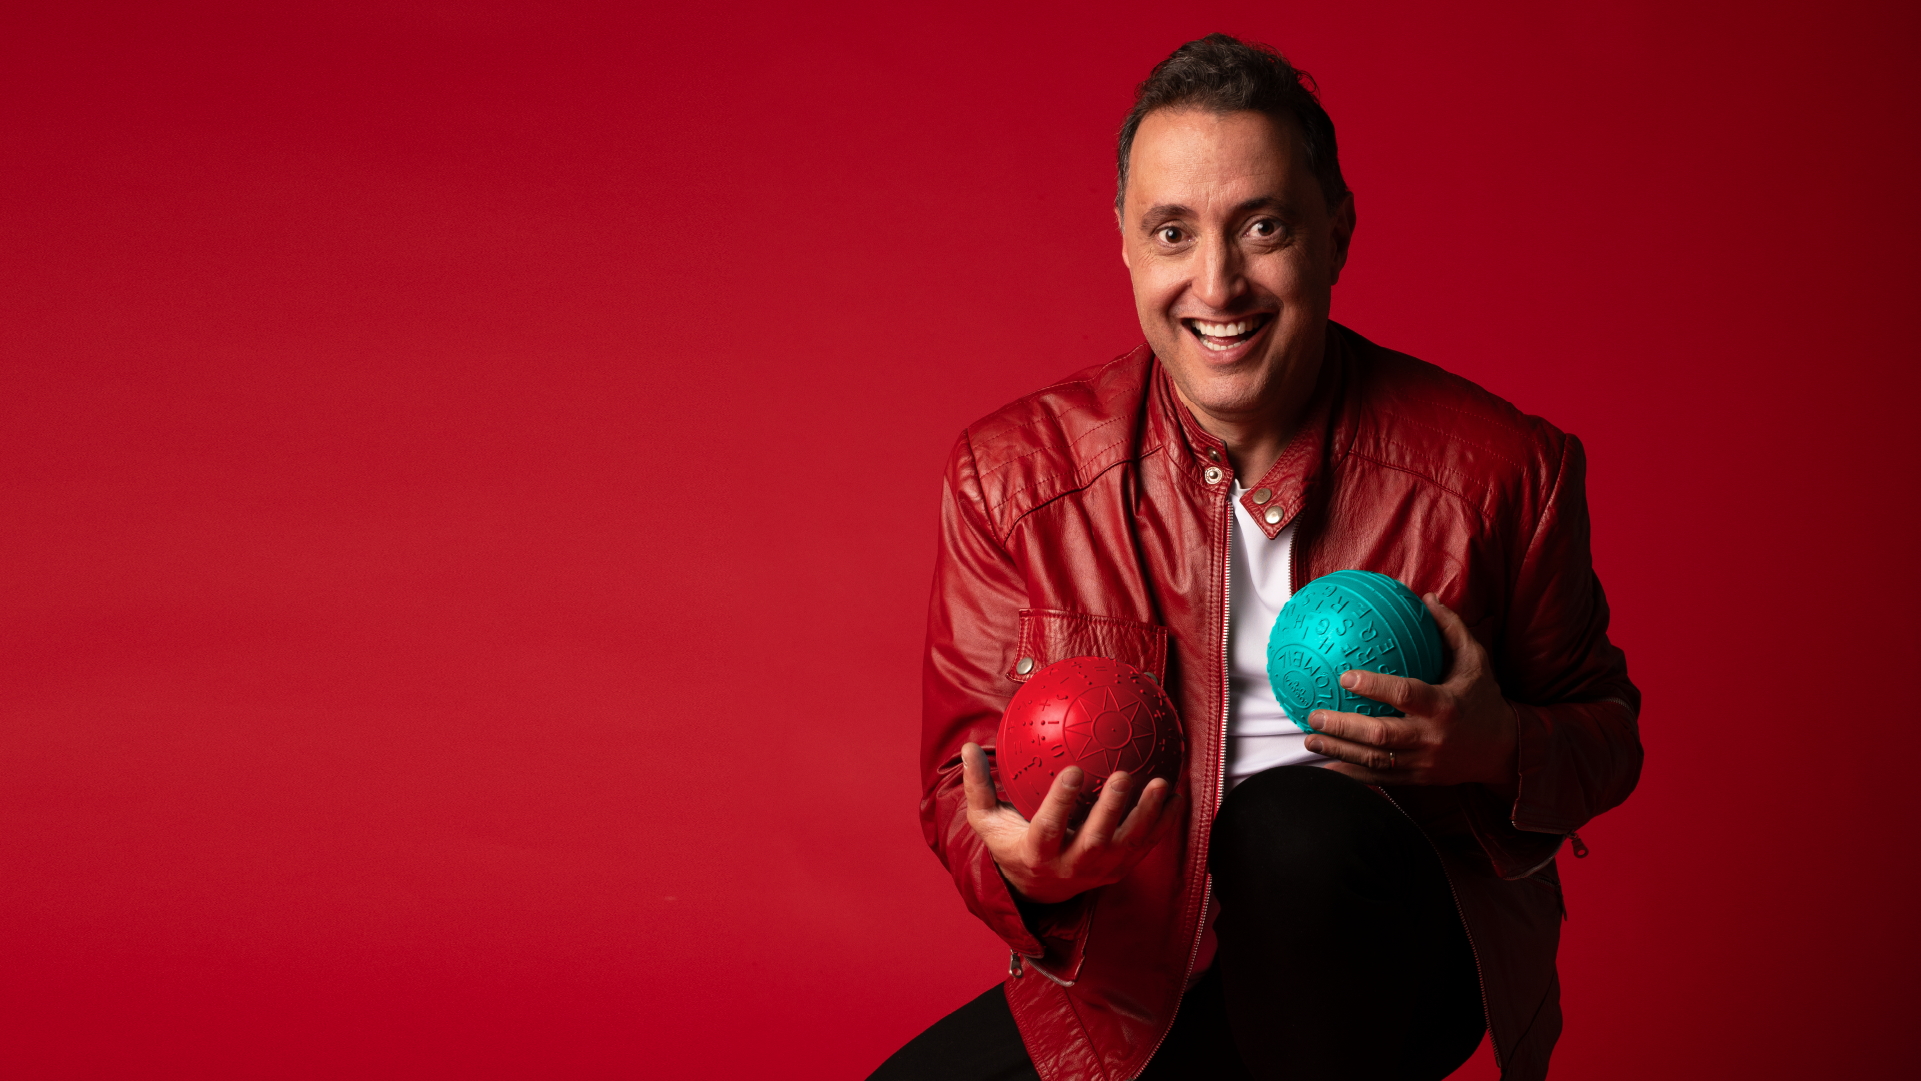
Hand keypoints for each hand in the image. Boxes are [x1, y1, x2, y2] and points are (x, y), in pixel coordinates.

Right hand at [960, 742, 1181, 904]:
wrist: (1038, 890)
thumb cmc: (1012, 844)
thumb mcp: (988, 821)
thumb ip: (978, 787)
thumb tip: (967, 747)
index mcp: (1038, 854)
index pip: (1049, 830)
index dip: (1061, 802)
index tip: (1074, 770)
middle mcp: (1071, 867)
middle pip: (1095, 841)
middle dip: (1112, 810)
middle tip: (1124, 774)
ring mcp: (1100, 872)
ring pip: (1128, 846)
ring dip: (1147, 815)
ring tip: (1161, 783)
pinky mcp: (1121, 870)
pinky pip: (1146, 847)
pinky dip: (1163, 824)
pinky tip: (1176, 796)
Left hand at [1303, 593, 1518, 786]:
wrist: (1505, 751)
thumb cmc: (1485, 699)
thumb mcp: (1476, 661)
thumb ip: (1450, 629)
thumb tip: (1425, 597)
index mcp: (1444, 705)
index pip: (1405, 694)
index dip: (1374, 686)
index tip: (1345, 676)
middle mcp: (1431, 737)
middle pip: (1381, 735)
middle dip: (1344, 727)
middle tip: (1313, 715)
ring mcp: (1424, 762)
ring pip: (1375, 761)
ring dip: (1340, 752)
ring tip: (1310, 740)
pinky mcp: (1418, 779)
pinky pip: (1381, 779)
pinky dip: (1353, 776)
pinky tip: (1327, 767)